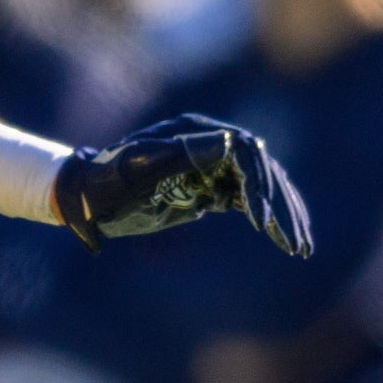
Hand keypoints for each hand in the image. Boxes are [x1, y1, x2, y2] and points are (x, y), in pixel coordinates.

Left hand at [55, 115, 312, 257]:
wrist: (82, 198)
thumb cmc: (103, 183)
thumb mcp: (136, 170)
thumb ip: (180, 155)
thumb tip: (229, 142)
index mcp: (193, 133)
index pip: (244, 153)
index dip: (258, 185)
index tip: (260, 223)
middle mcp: (208, 145)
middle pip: (262, 171)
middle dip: (282, 206)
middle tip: (296, 244)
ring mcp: (211, 166)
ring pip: (261, 187)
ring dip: (284, 215)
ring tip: (300, 248)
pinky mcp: (209, 187)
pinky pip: (249, 201)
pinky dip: (269, 219)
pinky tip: (286, 241)